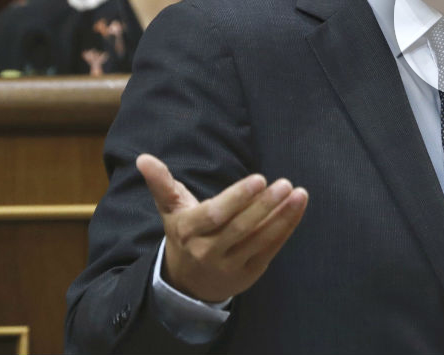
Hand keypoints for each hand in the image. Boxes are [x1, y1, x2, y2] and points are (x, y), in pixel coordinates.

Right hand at [137, 153, 308, 302]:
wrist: (188, 284)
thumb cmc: (184, 235)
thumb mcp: (171, 210)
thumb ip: (161, 184)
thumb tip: (143, 157)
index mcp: (188, 231)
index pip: (215, 215)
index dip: (238, 198)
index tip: (259, 178)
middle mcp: (208, 251)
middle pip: (240, 227)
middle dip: (264, 205)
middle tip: (284, 183)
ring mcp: (230, 265)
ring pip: (259, 239)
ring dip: (282, 216)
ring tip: (299, 193)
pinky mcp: (249, 273)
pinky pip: (271, 248)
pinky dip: (286, 227)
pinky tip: (297, 207)